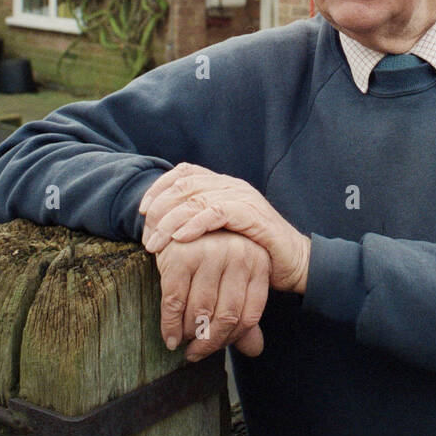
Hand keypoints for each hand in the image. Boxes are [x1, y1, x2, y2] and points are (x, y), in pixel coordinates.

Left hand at [140, 163, 310, 294]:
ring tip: (156, 243)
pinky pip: (217, 212)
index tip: (142, 212)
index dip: (159, 188)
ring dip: (170, 221)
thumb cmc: (253, 251)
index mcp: (222, 184)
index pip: (184, 172)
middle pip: (185, 184)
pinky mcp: (253, 214)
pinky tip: (180, 238)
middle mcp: (231, 185)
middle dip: (159, 209)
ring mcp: (243, 197)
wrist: (293, 262)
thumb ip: (198, 223)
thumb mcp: (220, 233)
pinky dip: (195, 223)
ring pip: (196, 198)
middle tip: (147, 236)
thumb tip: (160, 229)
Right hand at [155, 231, 269, 360]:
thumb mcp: (233, 279)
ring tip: (183, 341)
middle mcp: (239, 254)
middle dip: (209, 342)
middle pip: (227, 316)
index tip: (215, 348)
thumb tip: (255, 350)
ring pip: (201, 312)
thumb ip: (243, 313)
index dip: (231, 338)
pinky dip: (170, 326)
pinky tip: (170, 338)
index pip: (250, 314)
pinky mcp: (181, 255)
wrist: (178, 218)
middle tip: (196, 353)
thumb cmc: (210, 256)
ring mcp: (210, 253)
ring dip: (189, 335)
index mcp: (258, 262)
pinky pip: (175, 302)